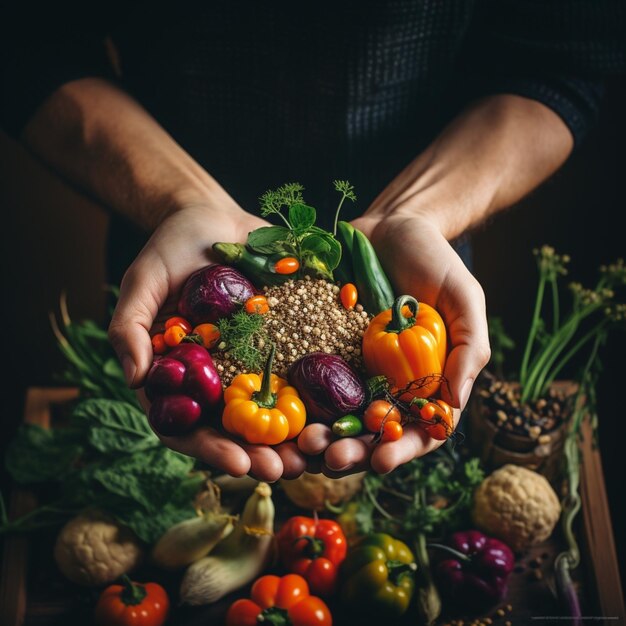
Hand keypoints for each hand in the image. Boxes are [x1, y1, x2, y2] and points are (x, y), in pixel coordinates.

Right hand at [108, 201, 306, 480]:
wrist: (216, 219)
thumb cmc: (172, 248)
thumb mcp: (144, 281)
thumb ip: (129, 327)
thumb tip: (132, 379)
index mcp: (181, 375)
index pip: (190, 426)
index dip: (212, 450)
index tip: (240, 464)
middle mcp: (219, 377)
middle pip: (237, 430)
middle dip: (262, 454)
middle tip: (288, 471)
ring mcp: (254, 361)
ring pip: (275, 411)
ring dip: (296, 438)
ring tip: (320, 455)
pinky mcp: (287, 341)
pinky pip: (306, 372)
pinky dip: (322, 396)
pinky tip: (343, 411)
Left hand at [297, 210, 489, 474]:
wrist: (391, 226)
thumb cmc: (436, 261)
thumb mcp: (463, 299)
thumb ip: (468, 348)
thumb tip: (457, 402)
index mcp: (424, 381)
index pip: (416, 430)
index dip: (400, 450)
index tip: (381, 461)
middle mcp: (386, 382)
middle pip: (370, 431)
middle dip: (352, 450)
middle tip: (330, 457)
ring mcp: (351, 367)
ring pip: (334, 414)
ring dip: (319, 435)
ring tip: (302, 443)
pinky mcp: (322, 346)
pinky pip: (307, 378)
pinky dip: (294, 400)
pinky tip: (278, 411)